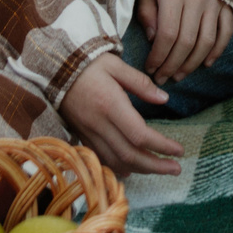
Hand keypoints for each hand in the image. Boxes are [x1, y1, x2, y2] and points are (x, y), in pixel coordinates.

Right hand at [61, 55, 183, 175]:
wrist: (53, 68)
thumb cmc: (88, 63)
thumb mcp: (116, 65)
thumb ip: (141, 83)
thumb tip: (164, 99)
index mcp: (111, 105)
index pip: (140, 135)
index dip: (162, 146)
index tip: (179, 150)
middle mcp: (99, 124)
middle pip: (130, 155)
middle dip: (156, 166)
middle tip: (176, 169)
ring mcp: (88, 133)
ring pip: (115, 161)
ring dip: (140, 170)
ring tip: (159, 169)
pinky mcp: (81, 135)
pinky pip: (101, 159)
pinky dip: (118, 168)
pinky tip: (132, 169)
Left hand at [134, 0, 232, 85]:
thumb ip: (148, 10)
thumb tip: (153, 39)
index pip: (167, 34)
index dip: (158, 56)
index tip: (150, 68)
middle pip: (186, 42)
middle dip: (172, 65)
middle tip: (162, 78)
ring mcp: (215, 2)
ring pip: (206, 42)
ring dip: (192, 63)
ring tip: (179, 75)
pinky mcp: (227, 4)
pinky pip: (225, 33)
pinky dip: (217, 51)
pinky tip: (206, 63)